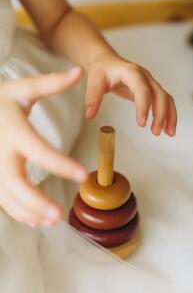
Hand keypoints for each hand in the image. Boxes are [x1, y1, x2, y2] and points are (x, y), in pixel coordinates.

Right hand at [0, 68, 86, 227]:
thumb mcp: (22, 88)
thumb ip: (51, 83)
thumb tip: (79, 72)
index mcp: (13, 129)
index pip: (39, 150)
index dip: (61, 164)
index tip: (83, 175)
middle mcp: (0, 151)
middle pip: (14, 182)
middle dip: (36, 201)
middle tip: (59, 215)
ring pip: (6, 196)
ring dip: (28, 212)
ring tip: (52, 221)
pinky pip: (2, 198)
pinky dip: (17, 212)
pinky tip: (35, 220)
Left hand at [85, 52, 176, 135]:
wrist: (107, 61)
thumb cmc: (101, 70)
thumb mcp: (93, 81)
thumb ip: (92, 97)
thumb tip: (90, 115)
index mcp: (131, 72)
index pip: (142, 89)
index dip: (144, 105)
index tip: (142, 123)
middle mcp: (144, 76)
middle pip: (159, 94)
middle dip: (160, 114)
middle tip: (155, 132)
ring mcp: (150, 82)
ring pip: (166, 98)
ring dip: (169, 115)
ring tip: (168, 133)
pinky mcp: (151, 90)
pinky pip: (164, 101)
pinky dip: (169, 114)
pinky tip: (167, 129)